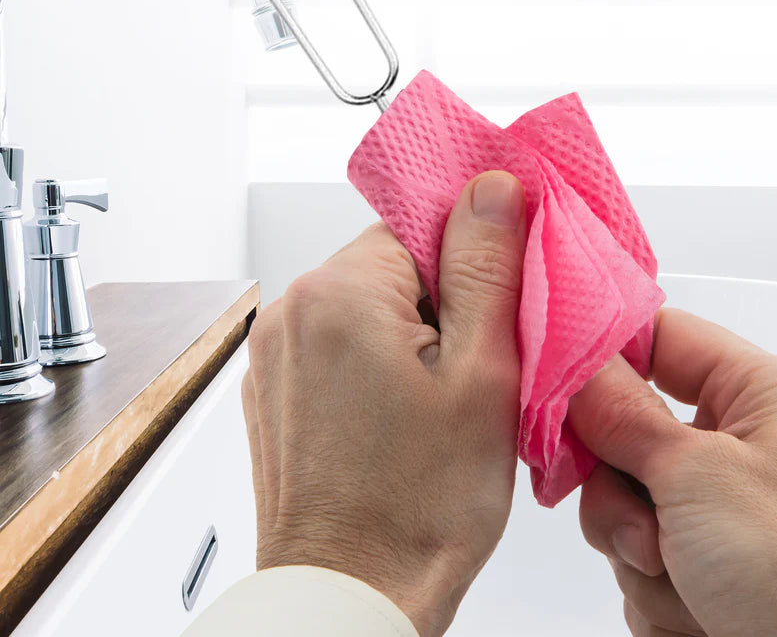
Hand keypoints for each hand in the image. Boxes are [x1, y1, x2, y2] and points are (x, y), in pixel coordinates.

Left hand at [241, 171, 526, 636]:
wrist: (350, 593)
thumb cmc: (418, 505)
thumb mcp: (481, 374)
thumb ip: (486, 267)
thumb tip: (491, 189)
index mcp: (340, 293)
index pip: (419, 223)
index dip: (469, 259)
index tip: (496, 300)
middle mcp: (293, 312)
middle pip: (391, 263)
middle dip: (441, 300)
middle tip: (477, 364)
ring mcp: (277, 352)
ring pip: (367, 305)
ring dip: (410, 334)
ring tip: (439, 399)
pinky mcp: (275, 387)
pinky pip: (337, 345)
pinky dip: (374, 362)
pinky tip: (401, 415)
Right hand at [568, 308, 776, 636]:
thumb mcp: (699, 477)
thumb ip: (620, 413)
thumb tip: (572, 366)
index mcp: (762, 397)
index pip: (661, 338)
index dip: (604, 355)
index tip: (554, 382)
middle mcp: (748, 449)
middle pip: (631, 432)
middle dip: (621, 490)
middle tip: (646, 530)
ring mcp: (728, 511)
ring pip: (631, 503)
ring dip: (639, 552)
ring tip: (690, 587)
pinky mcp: (714, 566)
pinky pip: (647, 557)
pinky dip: (658, 592)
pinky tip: (702, 616)